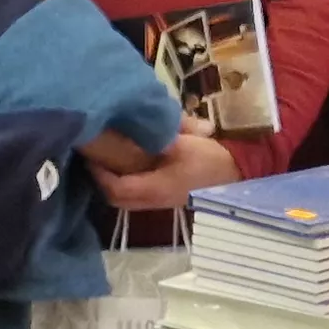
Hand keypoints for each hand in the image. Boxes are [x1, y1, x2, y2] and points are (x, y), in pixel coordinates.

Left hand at [99, 120, 238, 212]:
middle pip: (115, 197)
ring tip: (105, 160)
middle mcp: (153, 200)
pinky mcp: (165, 197)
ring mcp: (159, 202)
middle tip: (94, 156)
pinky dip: (125, 182)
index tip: (91, 151)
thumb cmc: (209, 157)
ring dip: (112, 182)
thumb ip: (155, 137)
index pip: (115, 186)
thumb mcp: (181, 143)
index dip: (99, 172)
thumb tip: (132, 126)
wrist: (237, 172)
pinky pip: (136, 195)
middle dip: (101, 179)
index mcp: (155, 188)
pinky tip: (125, 165)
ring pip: (125, 198)